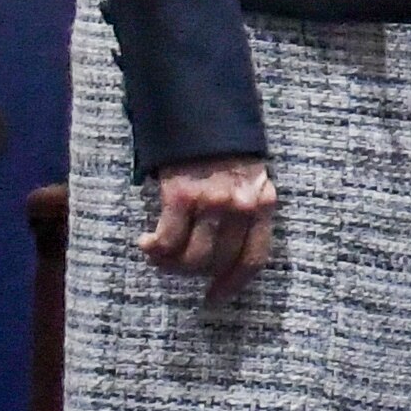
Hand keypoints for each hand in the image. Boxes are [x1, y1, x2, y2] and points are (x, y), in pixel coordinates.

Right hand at [144, 154, 276, 290]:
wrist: (200, 115)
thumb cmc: (223, 151)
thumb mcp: (250, 180)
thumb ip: (247, 211)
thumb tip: (226, 252)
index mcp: (264, 203)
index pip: (255, 257)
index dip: (234, 283)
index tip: (217, 296)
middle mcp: (242, 206)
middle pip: (219, 262)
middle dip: (195, 273)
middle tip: (178, 267)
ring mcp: (212, 202)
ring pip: (192, 258)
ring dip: (171, 265)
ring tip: (160, 255)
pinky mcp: (181, 196)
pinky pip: (167, 240)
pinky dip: (154, 249)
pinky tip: (146, 242)